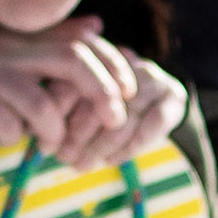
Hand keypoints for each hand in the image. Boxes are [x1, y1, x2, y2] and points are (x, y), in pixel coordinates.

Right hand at [0, 16, 135, 151]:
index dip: (111, 66)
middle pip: (70, 60)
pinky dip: (14, 138)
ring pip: (39, 101)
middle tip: (113, 120)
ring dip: (54, 131)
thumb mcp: (3, 55)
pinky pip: (6, 124)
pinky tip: (4, 140)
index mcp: (15, 36)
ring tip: (50, 145)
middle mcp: (0, 45)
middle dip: (101, 92)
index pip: (79, 41)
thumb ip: (48, 44)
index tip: (127, 93)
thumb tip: (97, 27)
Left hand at [51, 47, 186, 169]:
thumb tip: (44, 145)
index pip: (75, 79)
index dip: (61, 112)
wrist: (147, 113)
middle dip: (80, 134)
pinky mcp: (173, 93)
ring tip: (83, 164)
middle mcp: (123, 59)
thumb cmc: (94, 115)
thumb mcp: (69, 110)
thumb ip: (57, 113)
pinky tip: (112, 160)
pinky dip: (131, 145)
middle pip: (101, 97)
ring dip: (102, 144)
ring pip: (126, 113)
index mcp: (94, 53)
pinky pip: (153, 122)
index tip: (48, 142)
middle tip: (65, 158)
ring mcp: (151, 74)